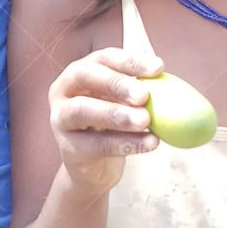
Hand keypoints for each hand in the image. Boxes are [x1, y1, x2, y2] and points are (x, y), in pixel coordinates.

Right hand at [48, 47, 161, 197]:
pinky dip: (126, 143)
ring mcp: (61, 120)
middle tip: (144, 95)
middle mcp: (63, 91)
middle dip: (115, 83)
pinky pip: (97, 144)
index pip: (102, 58)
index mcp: (79, 73)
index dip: (129, 61)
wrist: (95, 169)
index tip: (158, 68)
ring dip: (117, 114)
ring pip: (83, 110)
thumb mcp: (123, 103)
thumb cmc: (111, 126)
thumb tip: (165, 75)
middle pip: (84, 76)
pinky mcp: (69, 149)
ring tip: (145, 120)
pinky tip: (150, 143)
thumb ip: (139, 90)